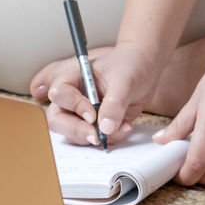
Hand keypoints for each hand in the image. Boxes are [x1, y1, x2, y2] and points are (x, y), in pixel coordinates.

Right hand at [30, 42, 163, 146]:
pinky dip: (111, 138)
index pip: (60, 94)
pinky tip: (127, 126)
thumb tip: (105, 129)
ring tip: (122, 127)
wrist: (147, 71)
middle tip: (96, 137)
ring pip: (74, 135)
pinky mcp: (96, 125)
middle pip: (57, 119)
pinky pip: (96, 139)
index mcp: (74, 78)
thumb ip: (114, 102)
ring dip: (96, 137)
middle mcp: (74, 98)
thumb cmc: (131, 65)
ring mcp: (83, 114)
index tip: (92, 115)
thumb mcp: (125, 79)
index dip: (73, 106)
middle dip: (76, 131)